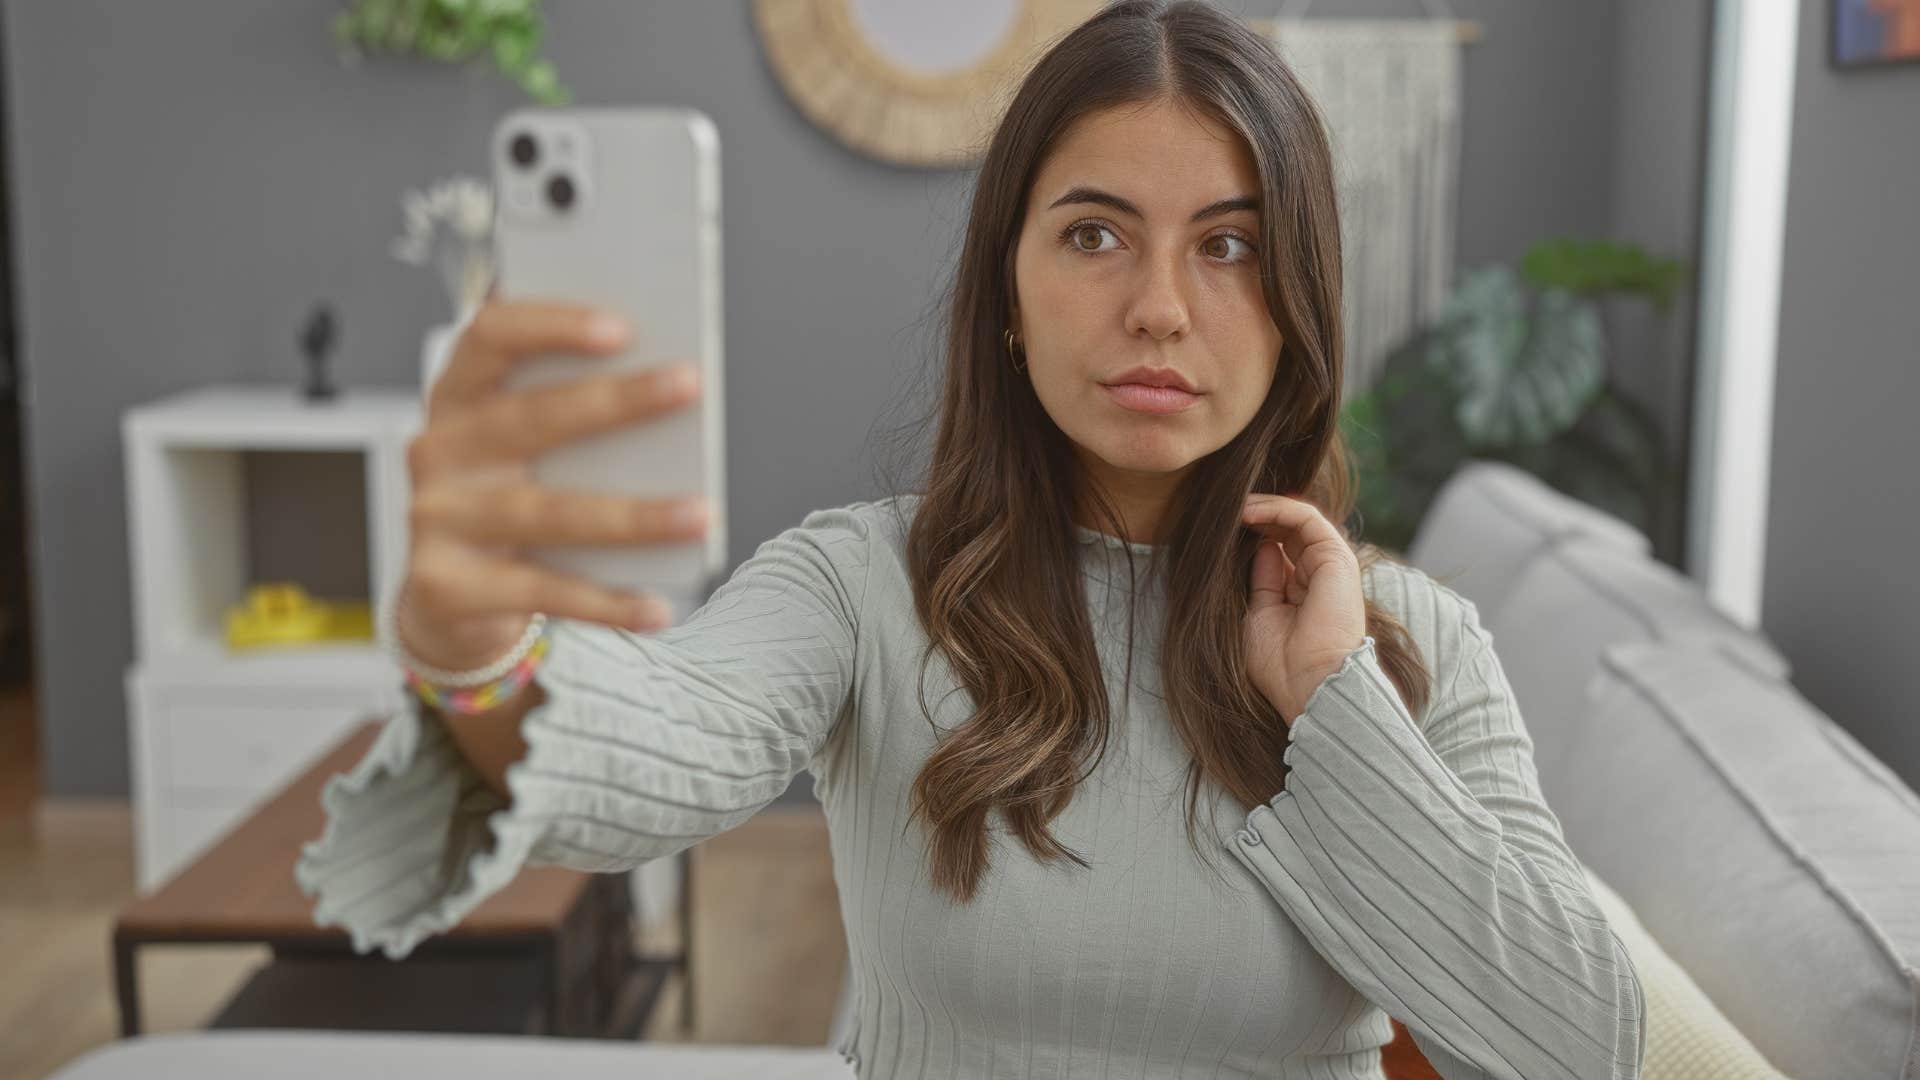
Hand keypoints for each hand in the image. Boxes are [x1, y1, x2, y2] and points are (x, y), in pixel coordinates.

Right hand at [398, 297, 707, 671]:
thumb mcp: (531, 451)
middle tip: (690, 383)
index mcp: (459, 396)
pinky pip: (541, 591)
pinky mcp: (447, 586)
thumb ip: (579, 423)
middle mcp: (440, 449)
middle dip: (615, 400)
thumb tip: (674, 406)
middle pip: (531, 418)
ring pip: (548, 513)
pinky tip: (658, 607)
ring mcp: (436, 519)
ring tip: (701, 514)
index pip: (489, 336)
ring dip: (633, 515)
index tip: (623, 327)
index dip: (552, 325)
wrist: (446, 598)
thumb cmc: (511, 498)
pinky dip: (606, 602)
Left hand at [1240, 493, 1367, 724]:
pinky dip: (1278, 508)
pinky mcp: (1336, 558)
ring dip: (1264, 507)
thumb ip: (1261, 580)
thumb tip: (1263, 547)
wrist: (1308, 684)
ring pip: (1298, 519)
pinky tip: (1249, 511)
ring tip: (1234, 506)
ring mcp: (1329, 565)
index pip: (1279, 548)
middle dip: (1257, 516)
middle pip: (1288, 530)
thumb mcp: (1258, 614)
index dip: (1252, 533)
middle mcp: (1319, 576)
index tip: (1221, 528)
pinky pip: (1307, 518)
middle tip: (1225, 509)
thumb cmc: (1280, 664)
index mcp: (1302, 592)